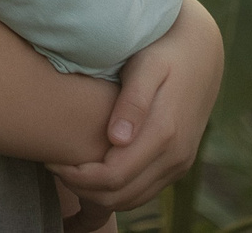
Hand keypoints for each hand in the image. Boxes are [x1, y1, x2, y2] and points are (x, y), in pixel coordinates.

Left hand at [47, 0, 222, 214]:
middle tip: (53, 166)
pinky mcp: (178, 163)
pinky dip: (115, 190)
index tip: (50, 160)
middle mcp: (175, 156)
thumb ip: (133, 102)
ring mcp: (179, 163)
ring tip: (67, 168)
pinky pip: (143, 191)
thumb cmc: (162, 51)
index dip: (77, 176)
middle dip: (82, 189)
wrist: (201, 52)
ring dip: (97, 193)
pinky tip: (92, 169)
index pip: (113, 177)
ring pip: (132, 200)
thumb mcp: (146, 66)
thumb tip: (116, 139)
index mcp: (164, 134)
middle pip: (120, 196)